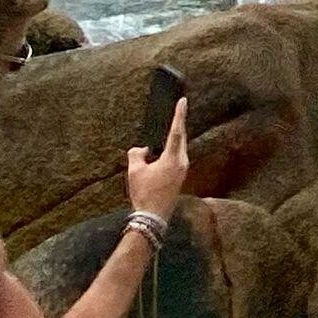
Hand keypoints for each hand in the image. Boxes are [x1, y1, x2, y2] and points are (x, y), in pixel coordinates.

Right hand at [128, 97, 188, 220]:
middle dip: (177, 124)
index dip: (179, 115)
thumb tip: (141, 150)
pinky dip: (170, 151)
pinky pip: (176, 158)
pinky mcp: (180, 177)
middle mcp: (182, 163)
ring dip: (172, 140)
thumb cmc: (144, 193)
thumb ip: (137, 154)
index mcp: (173, 159)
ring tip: (167, 129)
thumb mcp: (135, 170)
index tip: (183, 101)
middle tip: (177, 109)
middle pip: (180, 138)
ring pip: (179, 149)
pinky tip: (162, 152)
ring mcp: (183, 171)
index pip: (177, 132)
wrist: (153, 216)